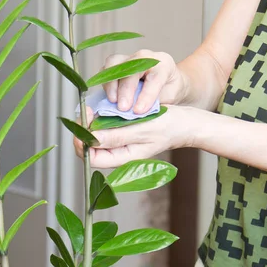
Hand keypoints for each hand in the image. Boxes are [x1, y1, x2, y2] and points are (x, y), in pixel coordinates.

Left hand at [74, 105, 194, 168]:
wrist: (184, 121)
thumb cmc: (168, 127)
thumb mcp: (142, 130)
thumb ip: (117, 136)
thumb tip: (91, 139)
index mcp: (123, 159)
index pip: (92, 158)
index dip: (83, 141)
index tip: (85, 120)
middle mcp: (118, 153)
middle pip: (89, 147)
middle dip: (85, 129)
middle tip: (89, 110)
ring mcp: (119, 143)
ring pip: (94, 136)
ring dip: (91, 122)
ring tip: (96, 108)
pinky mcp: (121, 132)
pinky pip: (103, 127)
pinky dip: (100, 117)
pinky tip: (104, 108)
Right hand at [103, 50, 185, 112]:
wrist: (166, 83)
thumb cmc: (168, 91)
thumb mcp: (169, 98)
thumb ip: (154, 102)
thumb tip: (138, 112)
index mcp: (163, 64)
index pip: (154, 77)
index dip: (146, 94)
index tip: (139, 111)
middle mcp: (145, 57)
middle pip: (131, 68)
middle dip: (126, 90)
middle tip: (123, 108)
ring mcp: (129, 58)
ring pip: (114, 63)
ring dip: (111, 84)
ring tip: (113, 101)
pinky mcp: (116, 64)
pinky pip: (106, 69)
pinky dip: (106, 83)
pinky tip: (109, 97)